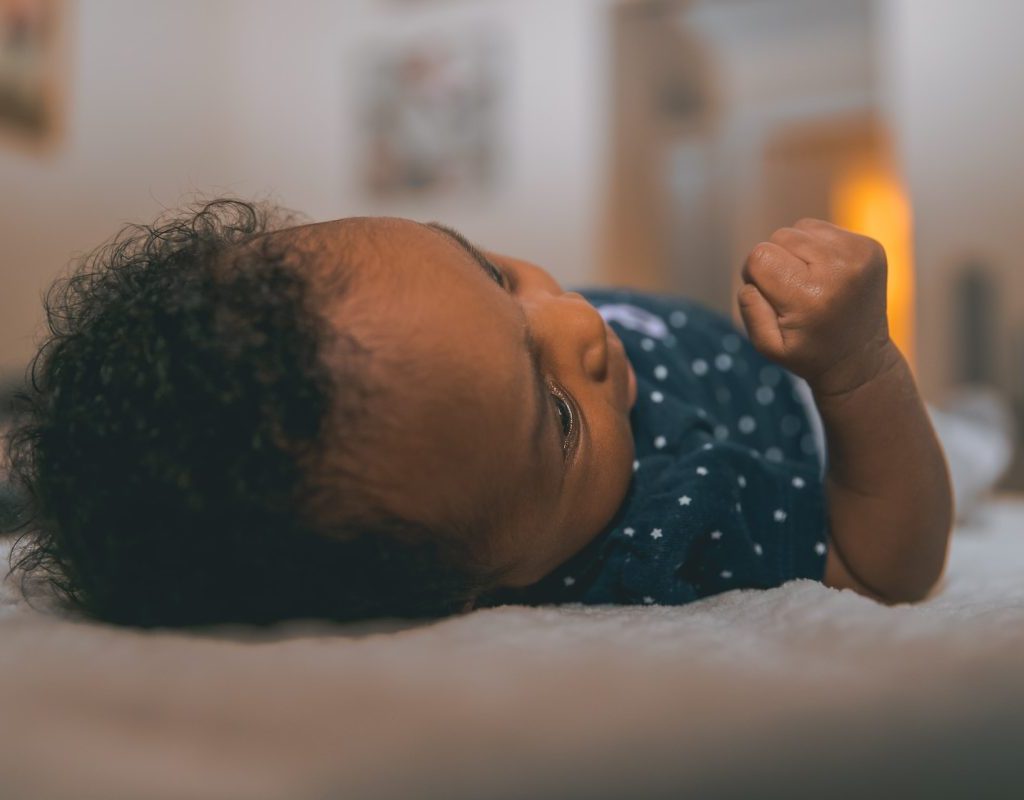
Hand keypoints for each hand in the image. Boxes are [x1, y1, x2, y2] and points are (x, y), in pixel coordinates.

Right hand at [737, 218, 897, 396]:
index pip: (760, 256)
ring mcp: (859, 253)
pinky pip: (823, 230)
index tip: (768, 295)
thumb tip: (751, 281)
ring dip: (796, 251)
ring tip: (809, 280)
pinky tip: (826, 273)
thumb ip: (751, 312)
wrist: (860, 359)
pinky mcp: (870, 246)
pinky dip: (817, 247)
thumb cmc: (809, 353)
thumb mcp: (768, 347)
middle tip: (790, 290)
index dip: (754, 274)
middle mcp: (840, 269)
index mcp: (811, 296)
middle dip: (776, 260)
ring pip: (800, 228)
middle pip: (780, 237)